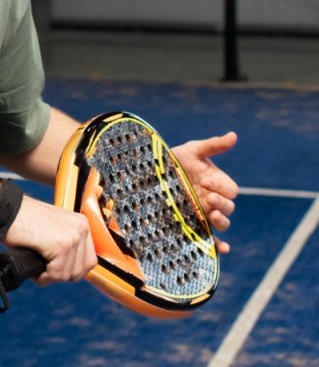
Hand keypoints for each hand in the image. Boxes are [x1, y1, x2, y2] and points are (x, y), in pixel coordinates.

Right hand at [5, 197, 97, 284]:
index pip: (88, 260)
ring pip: (68, 274)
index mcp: (81, 224)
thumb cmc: (21, 221)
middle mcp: (81, 228)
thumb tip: (70, 270)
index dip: (70, 270)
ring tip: (37, 269)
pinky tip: (35, 270)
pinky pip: (57, 274)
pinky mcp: (61, 245)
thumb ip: (65, 245)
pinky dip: (44, 278)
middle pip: (81, 270)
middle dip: (60, 275)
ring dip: (51, 277)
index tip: (55, 270)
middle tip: (43, 271)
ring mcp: (73, 236)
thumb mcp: (51, 231)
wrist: (6, 211)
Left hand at [172, 132, 238, 253]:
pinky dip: (219, 246)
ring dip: (221, 221)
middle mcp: (211, 199)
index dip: (222, 187)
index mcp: (216, 183)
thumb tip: (234, 135)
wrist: (150, 175)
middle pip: (229, 208)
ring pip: (222, 223)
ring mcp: (202, 213)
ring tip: (211, 214)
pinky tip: (223, 249)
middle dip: (222, 204)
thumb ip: (213, 145)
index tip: (205, 180)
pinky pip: (210, 239)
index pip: (231, 191)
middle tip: (207, 196)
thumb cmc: (173, 160)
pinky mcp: (192, 224)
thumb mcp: (191, 151)